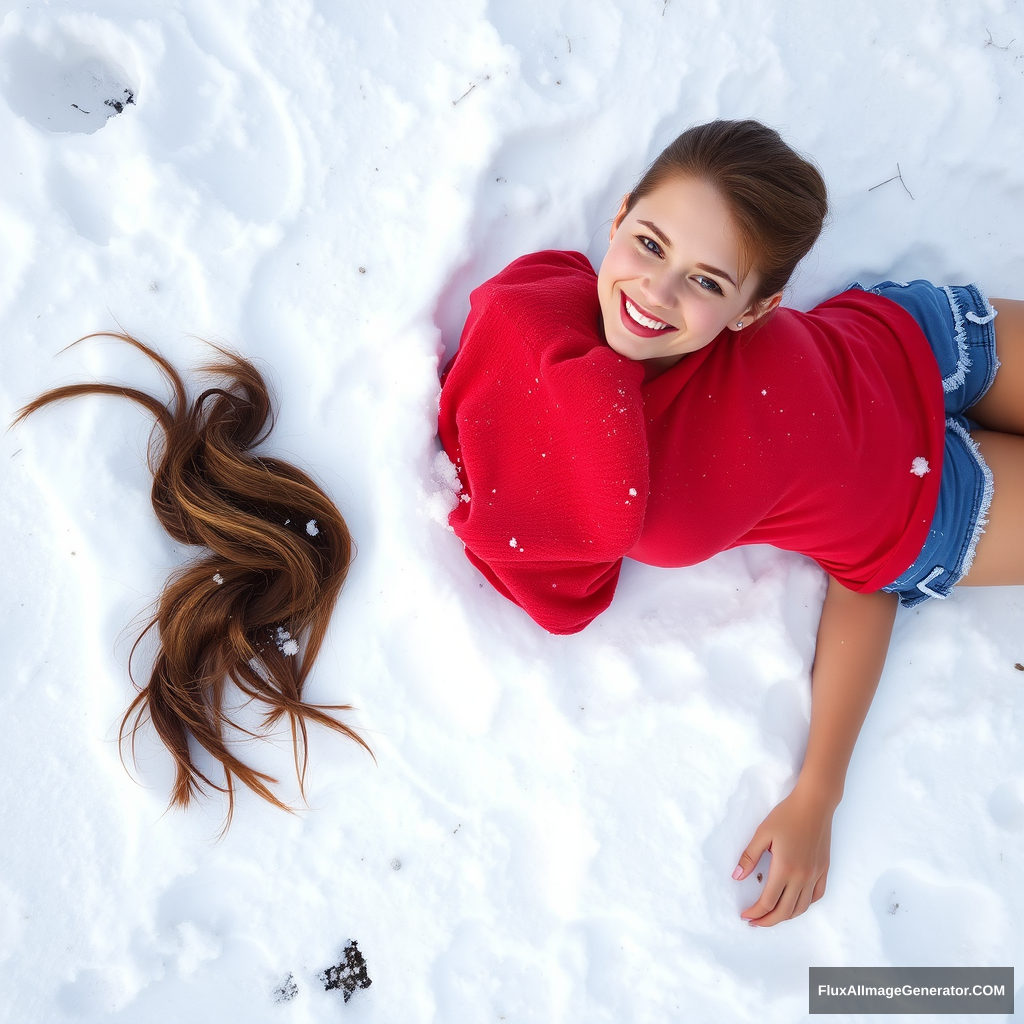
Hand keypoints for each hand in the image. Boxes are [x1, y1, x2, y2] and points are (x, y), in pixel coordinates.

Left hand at [732, 784, 835, 926]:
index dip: (755, 912)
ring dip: (785, 916)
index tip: (744, 915)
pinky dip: (804, 905)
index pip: (768, 902)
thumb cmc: (786, 815)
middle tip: (754, 922)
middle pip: (784, 911)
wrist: (814, 804)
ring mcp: (815, 875)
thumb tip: (736, 877)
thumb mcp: (762, 833)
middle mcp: (802, 877)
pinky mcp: (824, 870)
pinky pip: (816, 896)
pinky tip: (794, 903)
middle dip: (767, 920)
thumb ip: (749, 857)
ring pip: (801, 908)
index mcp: (785, 869)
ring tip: (771, 916)